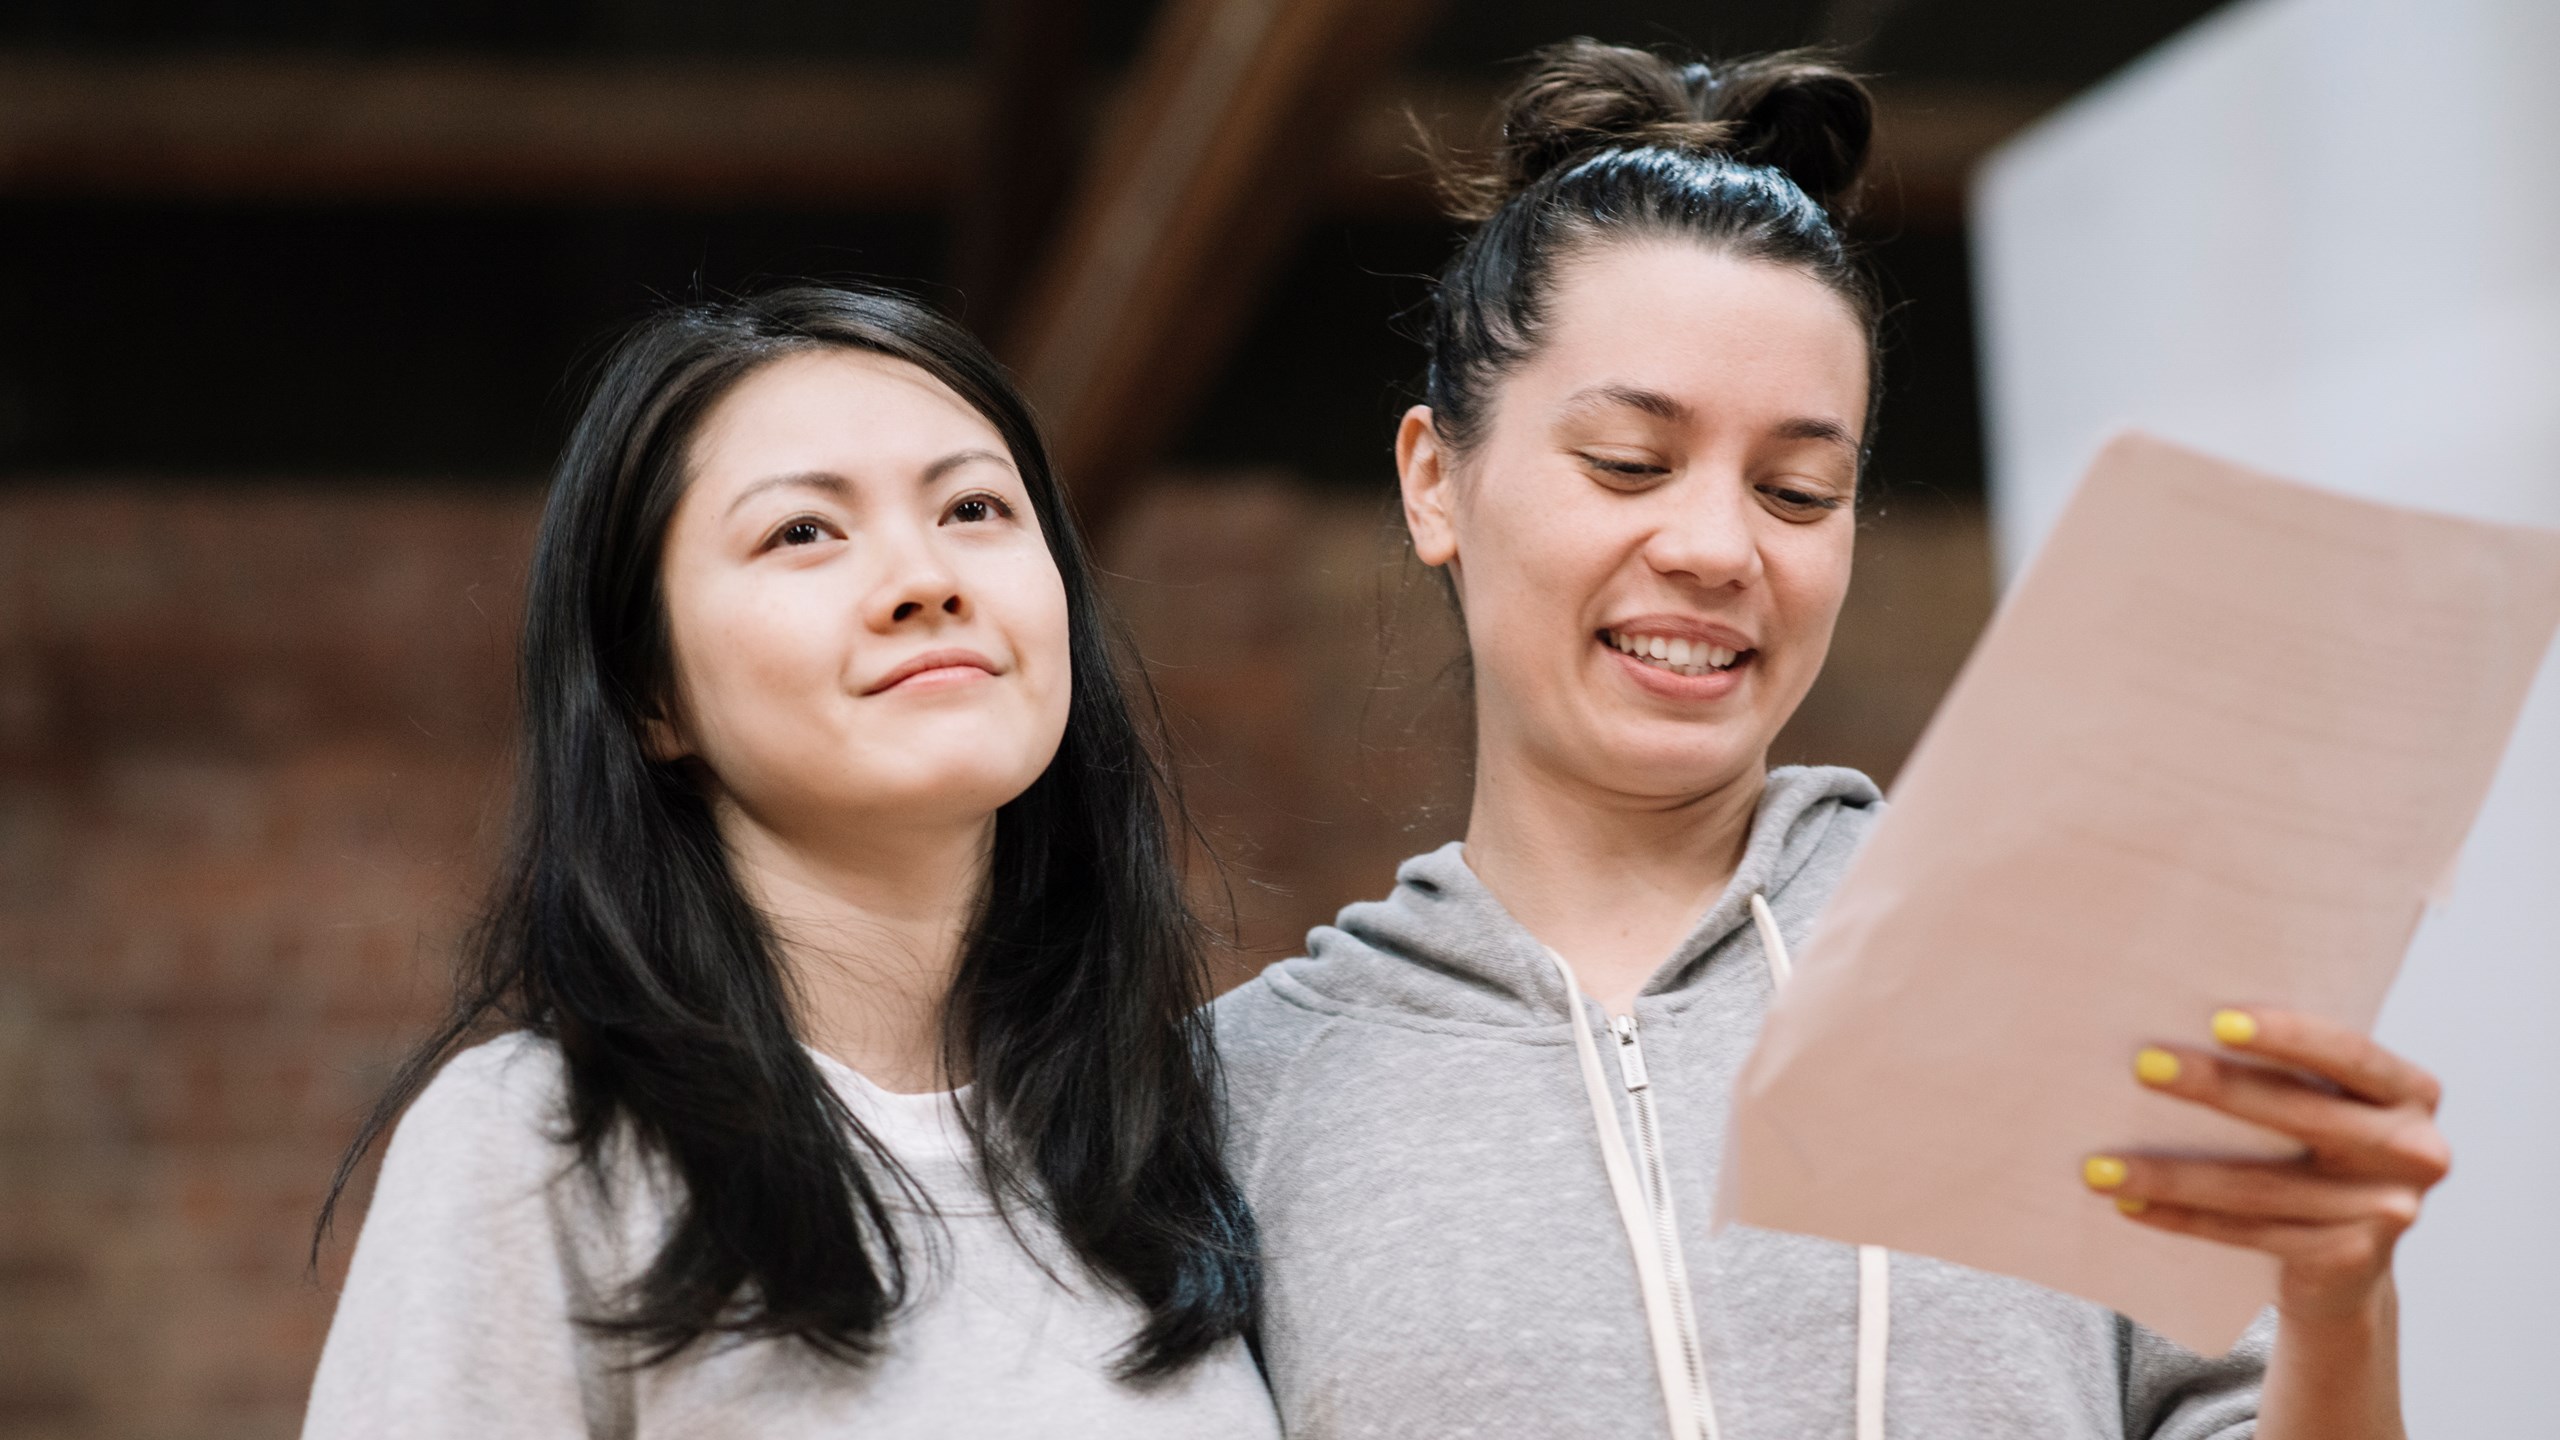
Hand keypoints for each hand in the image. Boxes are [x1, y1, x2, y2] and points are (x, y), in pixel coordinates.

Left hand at [2080, 1007, 2449, 1324]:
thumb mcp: (2323, 1101)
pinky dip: (2183, 1216)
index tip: (2218, 1020)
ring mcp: (2388, 1211)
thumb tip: (2171, 1014)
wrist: (2348, 1261)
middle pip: (2301, 1115)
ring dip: (2171, 1173)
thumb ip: (2287, 1066)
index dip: (2288, 1036)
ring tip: (2100, 1165)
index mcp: (2409, 1091)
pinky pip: (2250, 1233)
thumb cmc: (2315, 1148)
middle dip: (2215, 1088)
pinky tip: (2129, 1203)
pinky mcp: (2350, 1259)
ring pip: (2262, 1186)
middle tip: (2142, 1065)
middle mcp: (2415, 1150)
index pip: (2349, 1054)